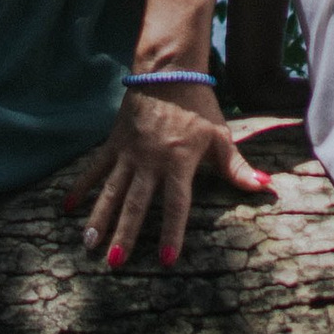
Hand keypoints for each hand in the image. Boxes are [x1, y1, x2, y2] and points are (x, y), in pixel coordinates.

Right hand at [66, 81, 276, 270]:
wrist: (167, 71)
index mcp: (178, 162)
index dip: (173, 233)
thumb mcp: (220, 136)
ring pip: (111, 191)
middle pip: (136, 204)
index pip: (176, 205)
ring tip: (87, 245)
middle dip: (124, 234)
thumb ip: (238, 167)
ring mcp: (129, 153)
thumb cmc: (199, 106)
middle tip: (113, 262)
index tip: (167, 261)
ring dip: (99, 219)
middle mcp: (150, 161)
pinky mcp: (114, 143)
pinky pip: (95, 169)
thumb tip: (265, 186)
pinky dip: (81, 187)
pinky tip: (68, 208)